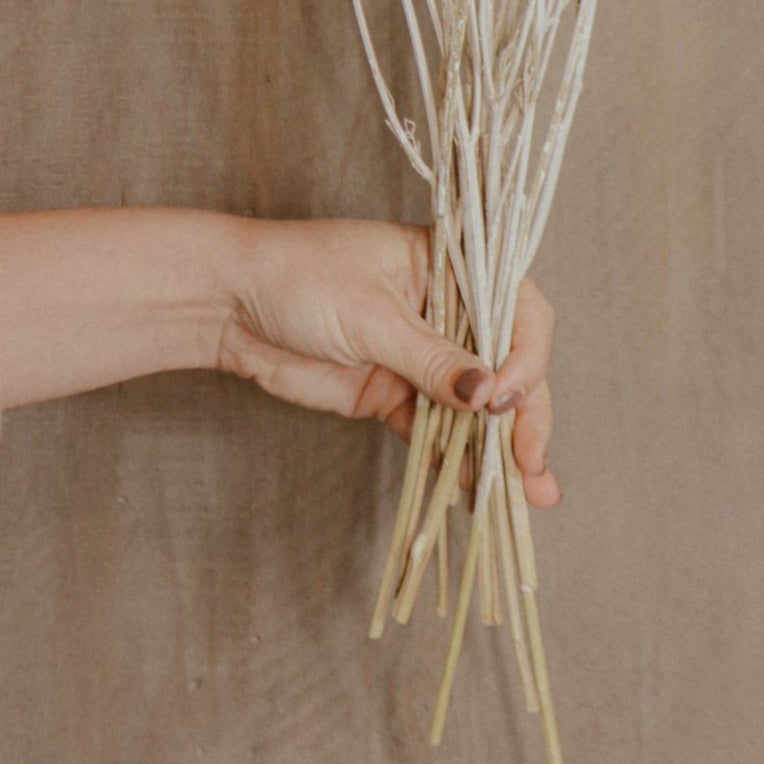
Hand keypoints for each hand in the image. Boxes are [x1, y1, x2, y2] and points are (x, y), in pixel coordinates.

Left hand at [215, 215, 560, 507]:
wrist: (231, 304)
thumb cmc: (299, 277)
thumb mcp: (372, 314)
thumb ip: (431, 358)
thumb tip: (487, 395)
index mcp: (453, 268)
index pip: (517, 311)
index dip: (524, 357)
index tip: (503, 397)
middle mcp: (448, 311)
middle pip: (507, 366)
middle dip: (526, 416)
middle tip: (532, 464)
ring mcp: (422, 357)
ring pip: (477, 407)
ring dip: (501, 449)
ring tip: (529, 495)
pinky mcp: (393, 394)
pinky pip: (437, 432)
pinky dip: (455, 461)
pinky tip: (474, 491)